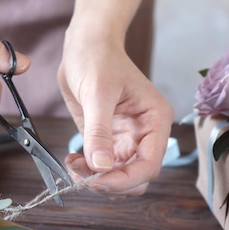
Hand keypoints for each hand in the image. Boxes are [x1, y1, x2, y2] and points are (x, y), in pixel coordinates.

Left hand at [58, 37, 173, 197]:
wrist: (85, 46)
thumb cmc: (98, 59)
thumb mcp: (97, 93)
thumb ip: (99, 132)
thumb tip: (101, 167)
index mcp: (155, 121)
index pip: (149, 165)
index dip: (125, 180)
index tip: (97, 181)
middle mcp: (144, 134)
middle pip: (136, 177)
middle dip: (109, 183)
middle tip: (82, 176)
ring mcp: (126, 139)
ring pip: (118, 177)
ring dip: (95, 179)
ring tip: (73, 165)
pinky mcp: (107, 141)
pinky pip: (102, 168)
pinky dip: (87, 171)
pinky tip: (73, 160)